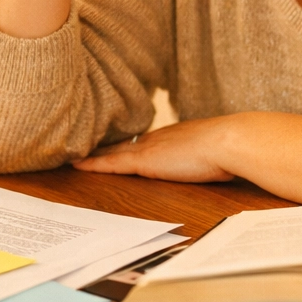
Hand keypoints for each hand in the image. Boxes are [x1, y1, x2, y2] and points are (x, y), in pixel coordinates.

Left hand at [73, 117, 236, 183]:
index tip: (113, 143)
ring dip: (93, 153)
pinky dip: (93, 164)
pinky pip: (110, 163)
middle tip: (82, 146)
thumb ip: (208, 156)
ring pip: (112, 151)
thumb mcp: (215, 152)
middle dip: (104, 145)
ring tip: (72, 154)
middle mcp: (156, 138)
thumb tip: (218, 163)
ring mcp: (148, 148)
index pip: (143, 140)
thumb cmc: (230, 149)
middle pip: (123, 142)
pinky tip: (76, 165)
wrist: (229, 142)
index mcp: (173, 136)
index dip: (126, 143)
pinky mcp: (143, 161)